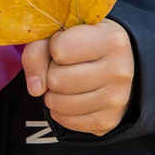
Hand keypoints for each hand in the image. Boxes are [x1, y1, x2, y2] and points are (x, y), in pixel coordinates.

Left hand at [20, 21, 134, 136]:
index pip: (59, 50)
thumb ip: (38, 51)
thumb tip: (35, 89)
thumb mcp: (62, 33)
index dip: (54, 47)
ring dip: (53, 94)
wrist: (118, 64)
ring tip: (66, 82)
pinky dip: (60, 111)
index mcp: (112, 40)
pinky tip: (71, 98)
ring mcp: (116, 99)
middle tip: (65, 67)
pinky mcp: (108, 121)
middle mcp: (119, 71)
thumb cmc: (84, 43)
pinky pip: (66, 121)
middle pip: (56, 80)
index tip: (67, 45)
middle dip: (52, 73)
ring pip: (59, 103)